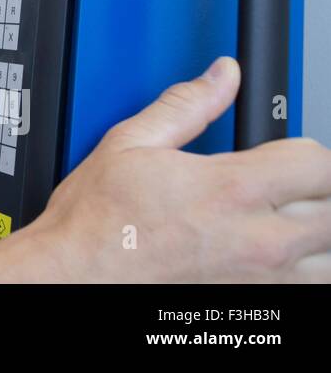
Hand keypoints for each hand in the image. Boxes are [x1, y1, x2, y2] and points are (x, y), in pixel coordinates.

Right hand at [28, 56, 330, 281]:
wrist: (75, 277)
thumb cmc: (96, 222)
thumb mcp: (129, 143)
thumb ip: (186, 105)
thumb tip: (221, 76)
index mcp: (229, 189)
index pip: (318, 163)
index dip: (306, 152)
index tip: (285, 154)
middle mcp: (257, 240)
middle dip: (318, 192)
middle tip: (289, 187)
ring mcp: (261, 281)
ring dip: (319, 238)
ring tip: (289, 224)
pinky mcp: (254, 306)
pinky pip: (311, 290)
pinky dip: (304, 271)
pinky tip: (276, 258)